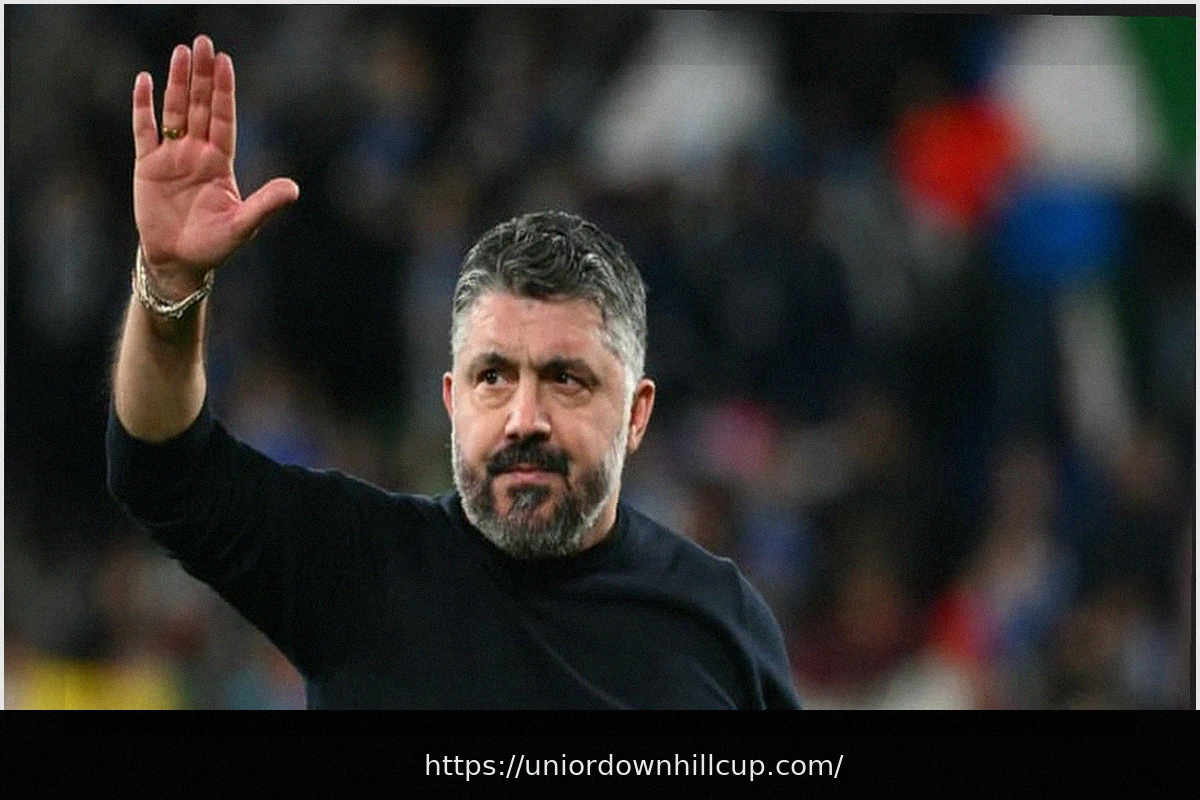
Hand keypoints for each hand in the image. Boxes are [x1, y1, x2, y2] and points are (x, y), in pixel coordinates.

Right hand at [132, 35, 298, 299]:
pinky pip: (144, 130)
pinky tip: (144, 80)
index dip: (224, 90)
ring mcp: (172, 157)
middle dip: (202, 75)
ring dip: (177, 82)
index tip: (225, 61)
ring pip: (174, 111)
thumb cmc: (214, 246)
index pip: (224, 118)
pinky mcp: (148, 166)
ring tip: (180, 53)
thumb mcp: (243, 224)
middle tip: (202, 42)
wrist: (180, 262)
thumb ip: (265, 205)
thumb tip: (294, 189)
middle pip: (201, 106)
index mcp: (221, 162)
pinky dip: (143, 106)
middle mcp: (197, 153)